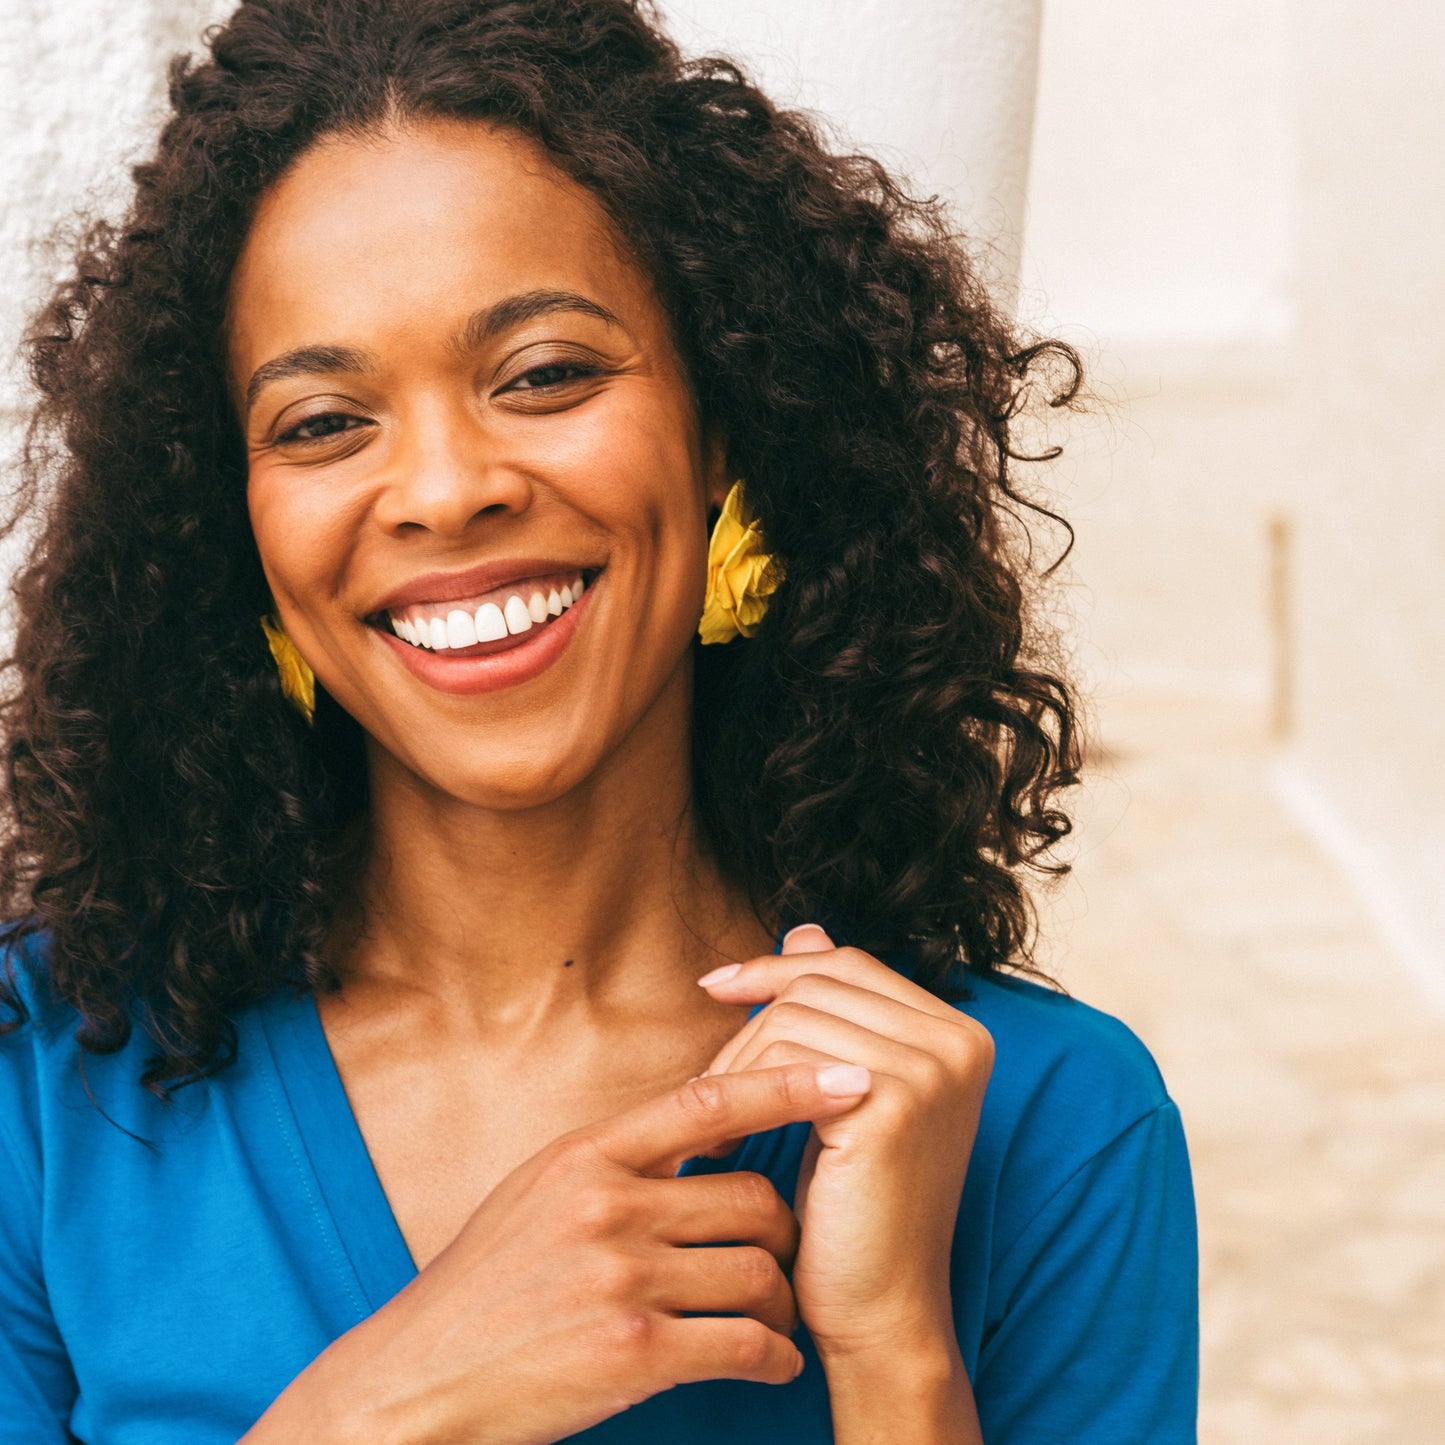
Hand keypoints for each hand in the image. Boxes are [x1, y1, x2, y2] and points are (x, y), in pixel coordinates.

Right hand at [248, 1062, 875, 1444]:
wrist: (418, 1378)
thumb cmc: (487, 1282)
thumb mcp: (538, 1188)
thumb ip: (616, 1155)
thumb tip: (702, 1117)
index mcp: (588, 1153)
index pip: (709, 1102)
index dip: (787, 1084)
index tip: (848, 1075)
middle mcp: (608, 1204)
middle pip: (753, 1200)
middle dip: (785, 1232)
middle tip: (785, 1254)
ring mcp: (621, 1278)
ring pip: (759, 1273)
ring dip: (784, 1301)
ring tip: (777, 1317)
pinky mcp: (633, 1352)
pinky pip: (744, 1344)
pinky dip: (773, 1357)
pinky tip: (771, 1363)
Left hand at [696, 925, 993, 1360]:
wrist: (880, 1313)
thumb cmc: (856, 1210)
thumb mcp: (846, 1095)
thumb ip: (835, 1011)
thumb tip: (803, 927)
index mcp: (958, 1032)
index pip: (847, 965)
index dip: (775, 969)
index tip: (715, 987)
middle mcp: (959, 1041)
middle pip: (815, 985)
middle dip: (747, 1028)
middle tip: (710, 1093)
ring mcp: (932, 1069)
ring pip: (790, 1019)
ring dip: (736, 1068)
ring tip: (720, 1125)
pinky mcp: (893, 1102)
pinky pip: (784, 1061)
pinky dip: (741, 1095)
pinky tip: (727, 1139)